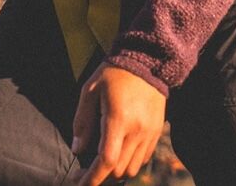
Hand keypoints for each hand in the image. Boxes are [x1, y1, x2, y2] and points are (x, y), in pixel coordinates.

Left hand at [71, 64, 165, 184]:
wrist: (147, 62)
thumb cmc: (113, 74)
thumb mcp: (90, 91)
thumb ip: (82, 121)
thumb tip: (78, 149)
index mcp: (118, 119)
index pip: (106, 160)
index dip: (93, 178)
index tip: (81, 184)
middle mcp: (137, 130)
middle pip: (118, 170)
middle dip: (101, 176)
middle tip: (86, 171)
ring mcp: (149, 133)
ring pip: (132, 169)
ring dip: (116, 171)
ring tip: (104, 163)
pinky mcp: (157, 132)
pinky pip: (143, 159)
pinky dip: (130, 162)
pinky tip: (119, 152)